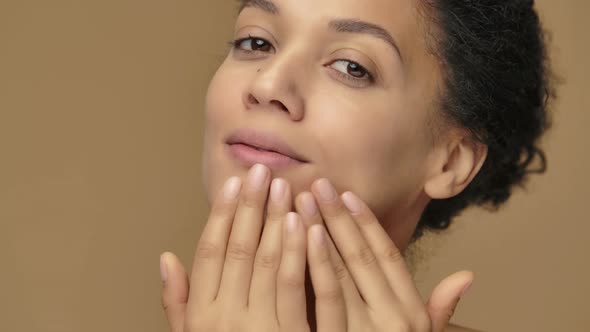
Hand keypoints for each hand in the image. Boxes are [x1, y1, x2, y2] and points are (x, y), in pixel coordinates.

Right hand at [160, 164, 309, 331]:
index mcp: (201, 316)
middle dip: (250, 206)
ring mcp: (259, 328)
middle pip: (239, 250)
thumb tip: (166, 258)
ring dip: (276, 221)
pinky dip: (299, 252)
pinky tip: (306, 224)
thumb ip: (177, 303)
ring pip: (267, 262)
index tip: (233, 184)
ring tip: (283, 189)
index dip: (221, 214)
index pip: (209, 253)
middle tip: (261, 172)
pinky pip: (295, 286)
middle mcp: (226, 318)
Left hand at [294, 178, 472, 331]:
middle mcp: (390, 320)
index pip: (388, 257)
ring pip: (338, 272)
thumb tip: (467, 276)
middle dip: (338, 218)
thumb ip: (437, 310)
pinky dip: (310, 265)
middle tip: (317, 184)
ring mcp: (361, 331)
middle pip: (361, 258)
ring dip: (319, 232)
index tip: (348, 194)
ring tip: (301, 201)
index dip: (367, 224)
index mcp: (410, 314)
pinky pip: (320, 299)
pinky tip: (295, 238)